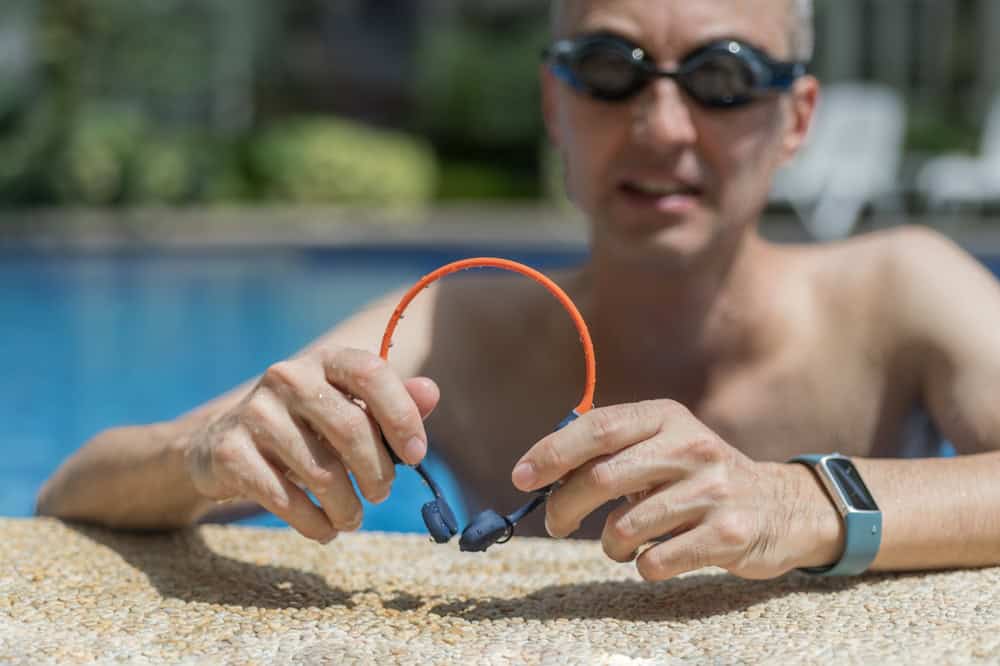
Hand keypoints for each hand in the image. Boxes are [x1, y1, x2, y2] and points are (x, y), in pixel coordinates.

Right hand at [185, 346, 438, 542]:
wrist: (225, 447)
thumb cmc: (307, 429)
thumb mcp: (350, 410)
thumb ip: (394, 403)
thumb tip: (432, 392)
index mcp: (324, 360)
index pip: (371, 374)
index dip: (401, 416)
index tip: (418, 454)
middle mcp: (287, 377)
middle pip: (350, 428)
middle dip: (377, 472)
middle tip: (382, 493)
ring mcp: (255, 412)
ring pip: (321, 472)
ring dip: (348, 507)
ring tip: (353, 518)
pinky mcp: (231, 452)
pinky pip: (285, 498)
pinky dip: (314, 523)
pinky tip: (325, 530)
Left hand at [511, 400, 840, 579]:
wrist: (781, 508)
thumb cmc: (698, 478)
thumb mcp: (663, 445)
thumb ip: (611, 450)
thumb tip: (542, 469)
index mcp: (667, 418)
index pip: (598, 428)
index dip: (552, 452)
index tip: (521, 477)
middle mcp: (690, 447)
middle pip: (602, 477)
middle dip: (564, 506)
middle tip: (554, 523)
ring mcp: (712, 490)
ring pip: (625, 526)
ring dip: (608, 543)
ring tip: (618, 543)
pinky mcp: (726, 534)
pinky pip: (656, 560)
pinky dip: (640, 565)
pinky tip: (653, 557)